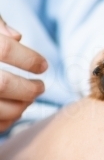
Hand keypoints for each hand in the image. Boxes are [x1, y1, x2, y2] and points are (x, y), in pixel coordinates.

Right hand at [0, 17, 47, 133]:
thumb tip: (16, 37)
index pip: (4, 49)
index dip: (29, 59)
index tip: (43, 66)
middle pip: (2, 84)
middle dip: (28, 89)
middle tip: (41, 87)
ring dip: (19, 108)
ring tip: (28, 100)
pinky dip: (5, 122)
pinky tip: (12, 113)